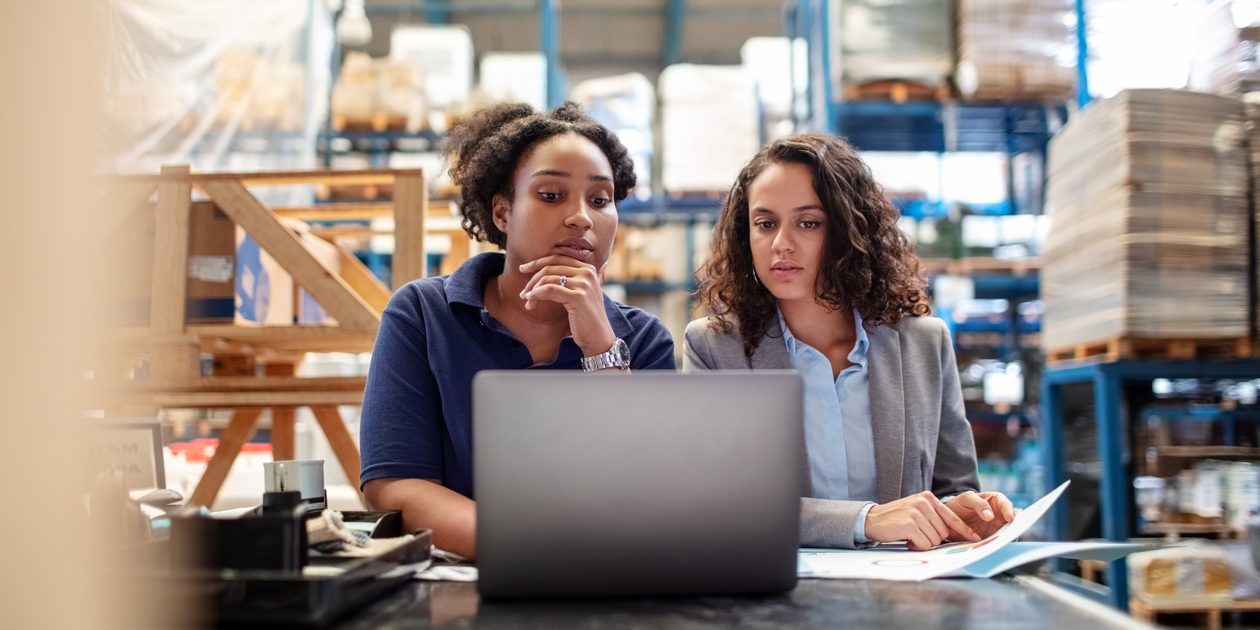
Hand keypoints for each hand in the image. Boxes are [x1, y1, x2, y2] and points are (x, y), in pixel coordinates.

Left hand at [519, 255, 615, 355]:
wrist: (598, 337)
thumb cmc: (589, 317)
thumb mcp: (589, 293)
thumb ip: (590, 278)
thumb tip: (603, 264)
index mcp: (588, 268)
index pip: (557, 258)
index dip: (537, 262)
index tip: (523, 269)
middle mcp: (587, 273)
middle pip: (550, 267)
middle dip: (532, 278)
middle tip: (523, 292)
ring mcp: (583, 284)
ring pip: (547, 279)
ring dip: (533, 290)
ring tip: (527, 301)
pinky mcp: (578, 297)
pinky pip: (549, 290)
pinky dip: (536, 295)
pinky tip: (531, 302)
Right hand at [863, 491, 980, 550]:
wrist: (871, 519)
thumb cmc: (896, 519)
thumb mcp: (917, 511)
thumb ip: (933, 517)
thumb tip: (952, 532)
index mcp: (929, 498)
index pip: (952, 517)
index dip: (965, 530)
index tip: (976, 539)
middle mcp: (925, 502)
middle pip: (944, 532)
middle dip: (932, 538)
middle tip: (917, 535)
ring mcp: (917, 512)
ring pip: (935, 539)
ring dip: (923, 543)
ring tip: (910, 535)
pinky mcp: (910, 524)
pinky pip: (924, 544)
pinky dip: (916, 546)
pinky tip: (906, 539)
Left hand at [945, 491, 1016, 539]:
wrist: (948, 517)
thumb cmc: (960, 504)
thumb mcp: (966, 499)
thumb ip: (979, 504)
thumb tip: (991, 516)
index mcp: (995, 501)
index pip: (1006, 504)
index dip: (1009, 510)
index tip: (1009, 518)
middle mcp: (999, 515)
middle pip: (1011, 521)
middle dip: (1014, 526)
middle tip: (1013, 532)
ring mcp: (996, 527)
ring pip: (1006, 533)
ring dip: (1006, 536)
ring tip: (1005, 540)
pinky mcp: (991, 538)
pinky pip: (996, 542)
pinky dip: (997, 544)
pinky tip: (995, 546)